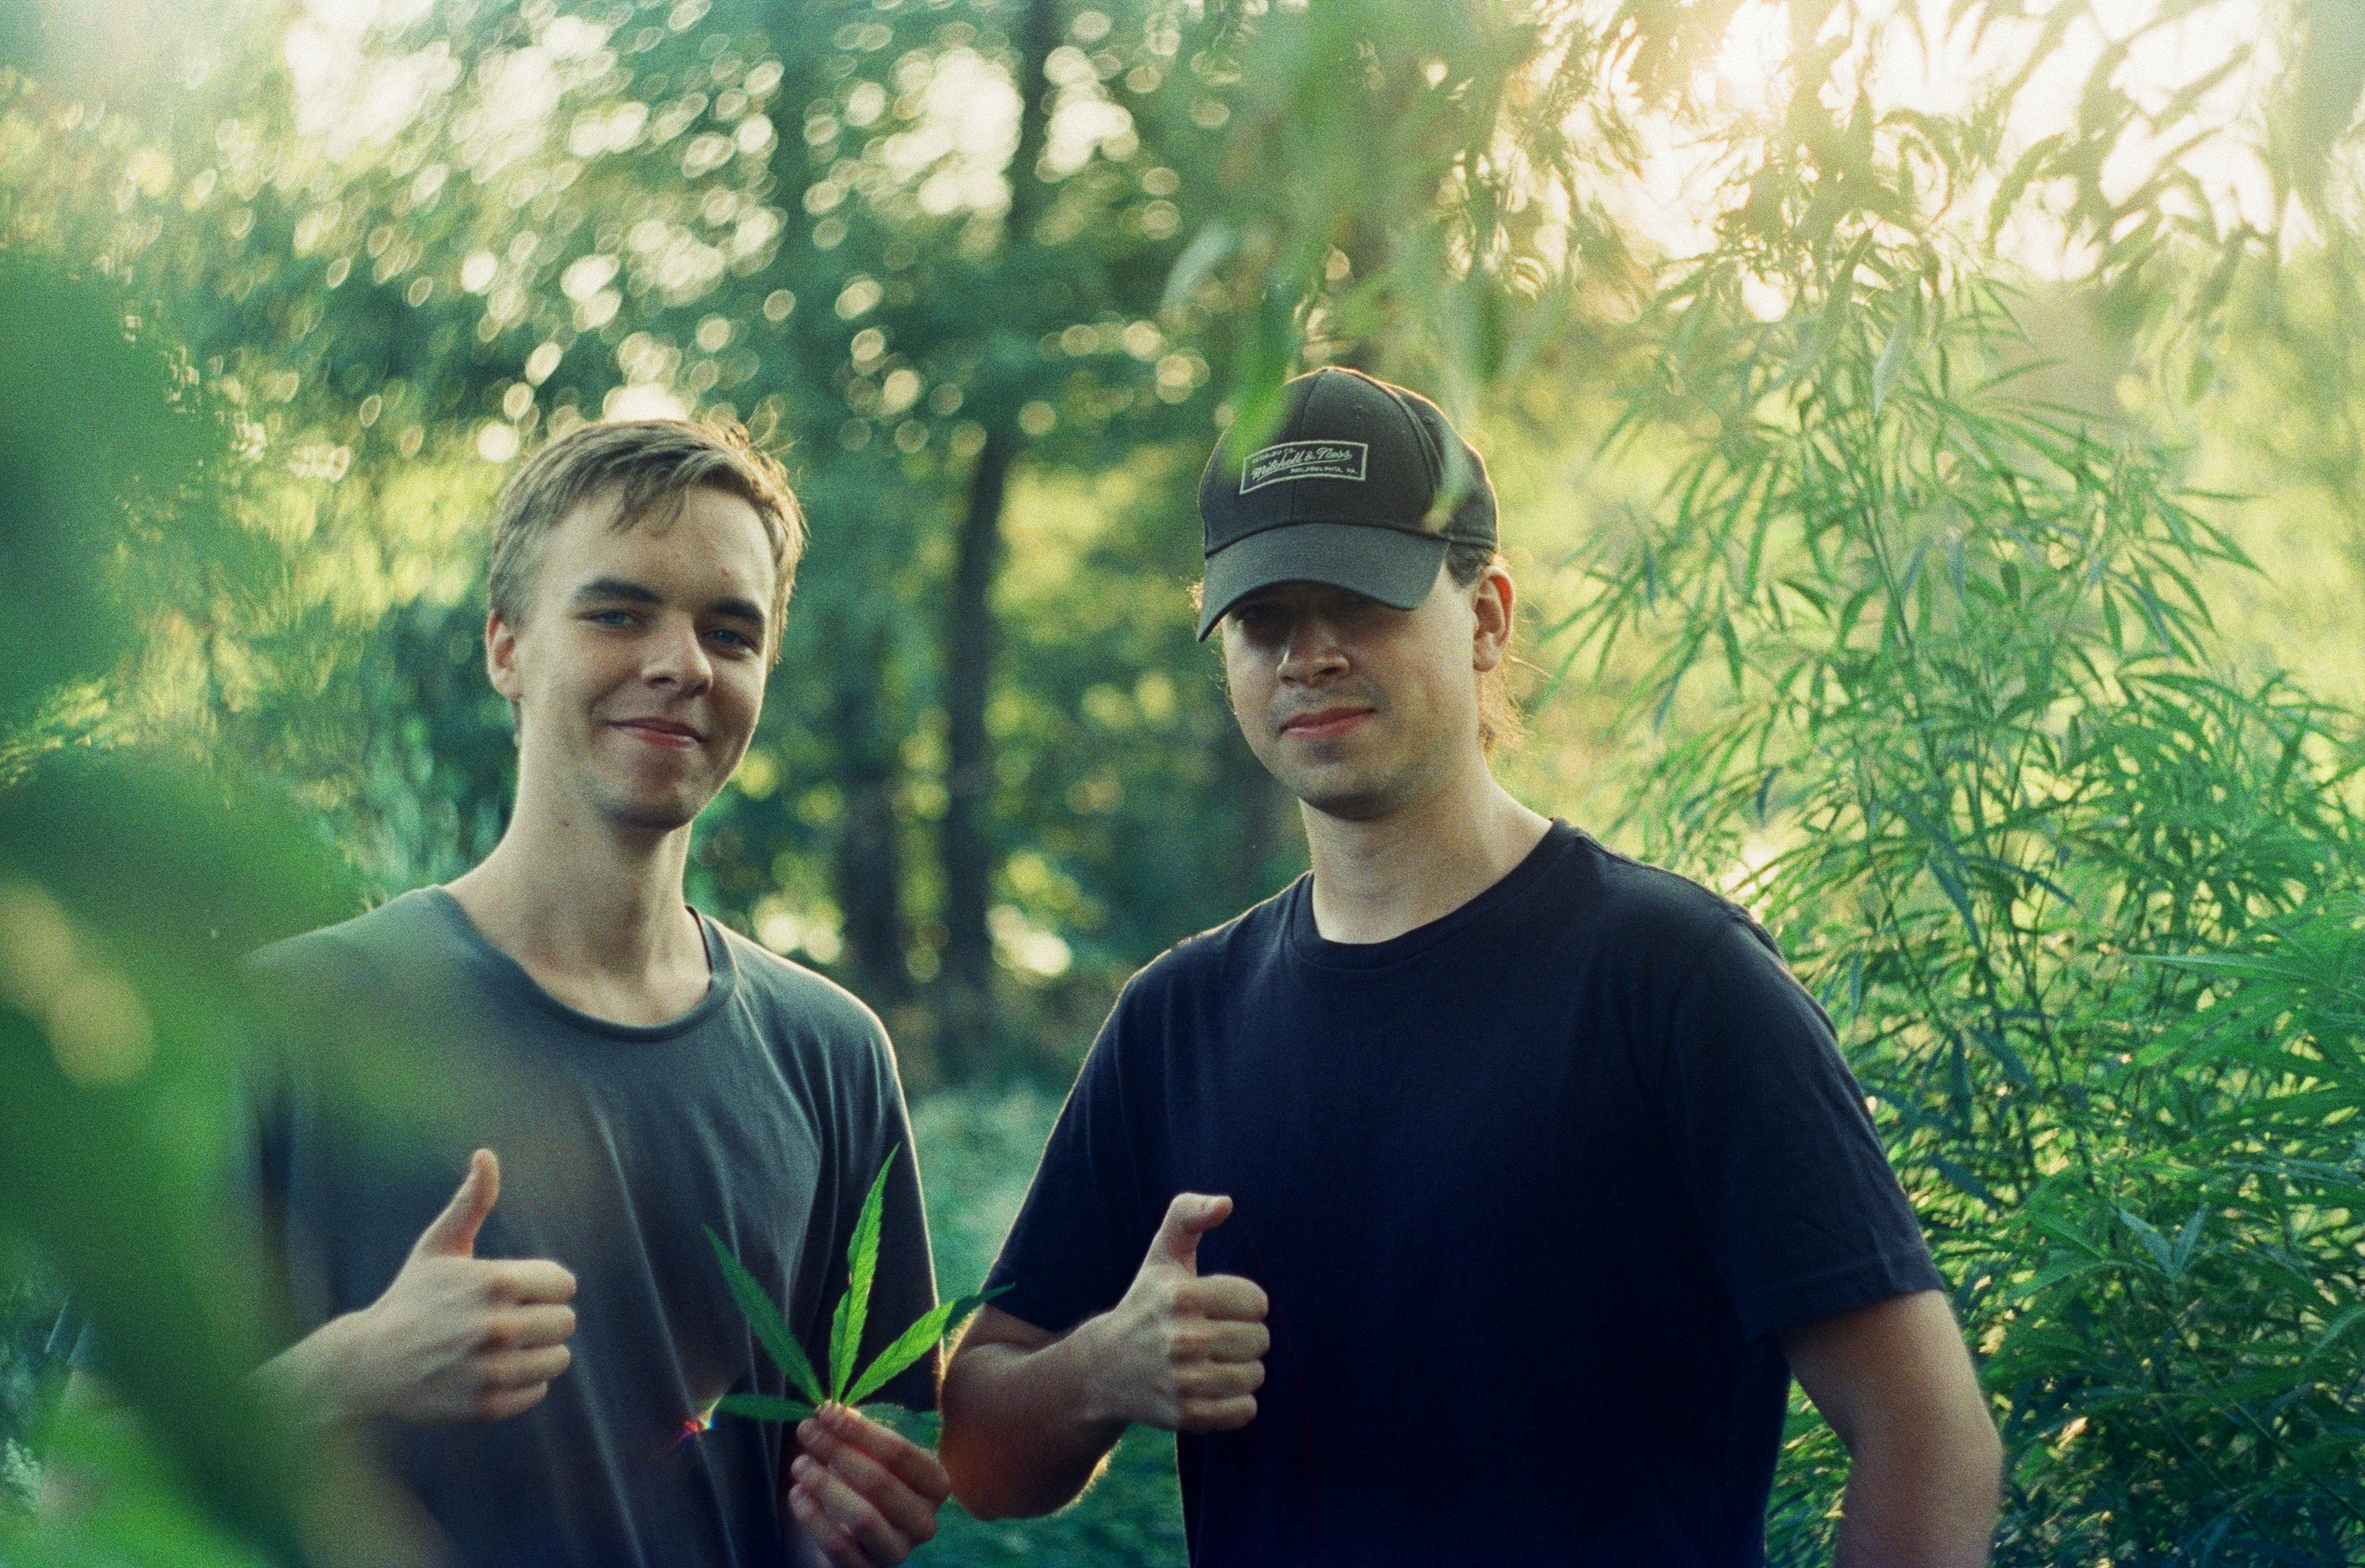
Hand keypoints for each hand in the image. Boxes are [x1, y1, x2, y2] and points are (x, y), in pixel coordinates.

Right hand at [311, 1149, 578, 1423]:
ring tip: (500, 1347)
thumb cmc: (410, 1298)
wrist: (367, 1363)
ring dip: (536, 1353)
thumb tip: (486, 1154)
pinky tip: (488, 1372)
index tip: (514, 1292)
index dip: (542, 1286)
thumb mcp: (438, 1246)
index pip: (564, 1284)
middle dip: (542, 1319)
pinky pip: (537, 1392)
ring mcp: (492, 1369)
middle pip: (566, 1322)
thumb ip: (471, 1201)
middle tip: (507, 1321)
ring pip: (558, 1359)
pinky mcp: (487, 1406)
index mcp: (496, 1282)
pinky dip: (521, 1384)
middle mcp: (497, 1326)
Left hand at [786, 1402, 950, 1567]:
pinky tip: (797, 1495)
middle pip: (879, 1482)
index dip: (860, 1432)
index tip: (827, 1414)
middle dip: (837, 1453)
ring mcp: (900, 1552)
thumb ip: (856, 1435)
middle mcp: (925, 1521)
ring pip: (863, 1518)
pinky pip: (840, 1548)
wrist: (861, 1540)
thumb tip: (827, 1411)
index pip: (900, 1453)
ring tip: (799, 1464)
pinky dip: (814, 1518)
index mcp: (936, 1485)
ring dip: (825, 1486)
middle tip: (806, 1433)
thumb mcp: (873, 1457)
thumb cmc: (869, 1485)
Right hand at [1082, 1192, 1268, 1432]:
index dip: (1244, 1303)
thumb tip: (1226, 1203)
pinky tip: (1215, 1389)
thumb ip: (1189, 1215)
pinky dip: (1239, 1402)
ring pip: (1255, 1375)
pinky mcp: (1185, 1416)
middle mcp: (1182, 1340)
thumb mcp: (1162, 1254)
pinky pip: (1245, 1411)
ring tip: (1216, 1362)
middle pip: (1260, 1340)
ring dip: (1243, 1369)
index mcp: (1181, 1297)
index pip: (1257, 1302)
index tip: (1219, 1306)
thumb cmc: (1146, 1303)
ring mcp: (1183, 1382)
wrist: (1103, 1368)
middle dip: (1245, 1336)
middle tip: (1217, 1336)